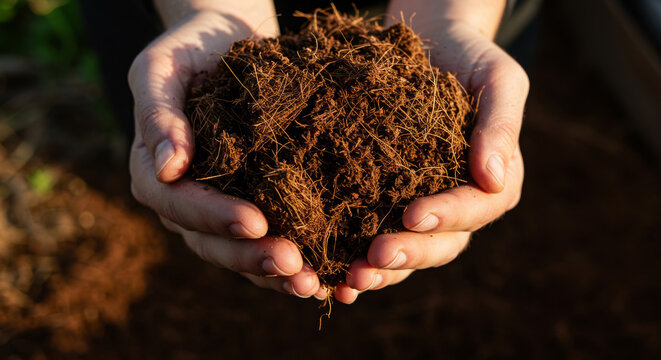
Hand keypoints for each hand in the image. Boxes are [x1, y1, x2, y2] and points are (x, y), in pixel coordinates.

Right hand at [128, 8, 326, 299]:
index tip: (255, 221)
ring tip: (312, 282)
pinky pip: (266, 242)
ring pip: (240, 253)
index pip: (179, 204)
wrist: (225, 44)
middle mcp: (184, 201)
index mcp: (156, 172)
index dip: (215, 217)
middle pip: (211, 242)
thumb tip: (168, 168)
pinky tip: (323, 274)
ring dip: (274, 273)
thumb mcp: (162, 68)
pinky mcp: (252, 207)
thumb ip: (157, 113)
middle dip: (252, 257)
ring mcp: (217, 210)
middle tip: (294, 265)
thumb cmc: (190, 50)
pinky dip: (290, 262)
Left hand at [334, 16, 527, 302]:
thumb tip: (493, 177)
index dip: (447, 216)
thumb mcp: (498, 79)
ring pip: (409, 251)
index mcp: (493, 182)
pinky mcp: (387, 203)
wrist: (429, 47)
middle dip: (408, 253)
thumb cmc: (470, 59)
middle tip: (374, 257)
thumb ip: (501, 125)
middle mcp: (459, 205)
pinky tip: (332, 274)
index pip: (476, 209)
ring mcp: (422, 207)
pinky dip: (356, 258)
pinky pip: (375, 236)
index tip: (411, 214)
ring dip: (382, 270)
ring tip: (350, 277)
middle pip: (441, 243)